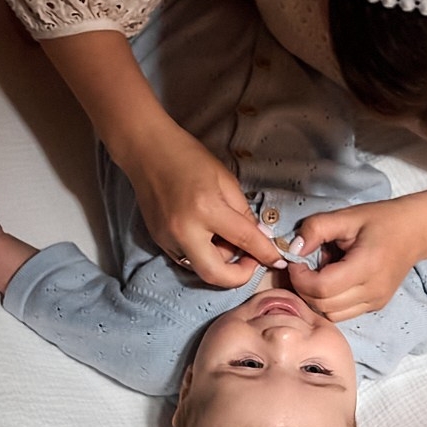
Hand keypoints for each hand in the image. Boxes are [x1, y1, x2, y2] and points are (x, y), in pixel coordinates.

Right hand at [121, 124, 281, 287]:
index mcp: (206, 209)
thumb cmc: (187, 157)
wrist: (146, 151)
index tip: (279, 261)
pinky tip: (208, 236)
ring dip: (220, 261)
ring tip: (225, 236)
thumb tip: (258, 237)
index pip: (244, 240)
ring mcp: (168, 238)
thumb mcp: (225, 179)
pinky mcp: (159, 240)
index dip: (266, 254)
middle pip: (215, 274)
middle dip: (239, 276)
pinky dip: (203, 254)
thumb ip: (243, 212)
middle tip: (251, 261)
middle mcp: (184, 229)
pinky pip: (187, 259)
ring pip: (201, 268)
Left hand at [286, 197, 425, 320]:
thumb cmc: (381, 221)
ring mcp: (375, 302)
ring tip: (320, 274)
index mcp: (367, 266)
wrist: (415, 232)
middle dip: (304, 288)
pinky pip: (342, 314)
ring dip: (315, 298)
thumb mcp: (347, 216)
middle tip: (303, 267)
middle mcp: (373, 290)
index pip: (322, 287)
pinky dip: (329, 302)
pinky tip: (332, 282)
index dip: (301, 278)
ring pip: (331, 315)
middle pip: (323, 305)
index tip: (296, 262)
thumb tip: (294, 249)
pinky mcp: (375, 306)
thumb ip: (316, 228)